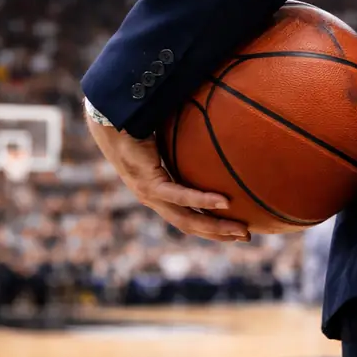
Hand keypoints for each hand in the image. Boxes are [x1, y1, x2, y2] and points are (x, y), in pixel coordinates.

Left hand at [85, 116, 249, 242]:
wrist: (110, 119)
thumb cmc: (138, 125)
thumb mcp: (168, 140)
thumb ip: (188, 145)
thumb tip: (215, 132)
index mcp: (157, 193)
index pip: (187, 218)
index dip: (210, 227)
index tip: (234, 231)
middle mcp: (153, 199)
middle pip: (190, 226)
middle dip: (219, 234)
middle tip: (246, 237)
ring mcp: (149, 194)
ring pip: (186, 219)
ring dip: (215, 226)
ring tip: (241, 229)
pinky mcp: (148, 183)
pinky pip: (179, 195)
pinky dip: (202, 200)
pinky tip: (224, 202)